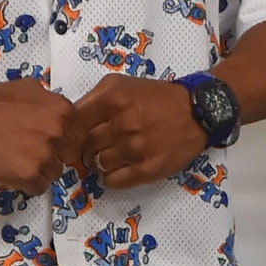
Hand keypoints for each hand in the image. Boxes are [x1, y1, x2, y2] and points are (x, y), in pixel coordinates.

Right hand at [0, 78, 81, 192]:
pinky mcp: (29, 176)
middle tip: (31, 150)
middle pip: (69, 156)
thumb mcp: (28, 87)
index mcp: (62, 111)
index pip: (79, 134)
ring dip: (40, 170)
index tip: (49, 139)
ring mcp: (45, 156)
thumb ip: (49, 101)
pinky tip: (12, 171)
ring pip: (55, 173)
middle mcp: (59, 133)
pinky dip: (27, 184)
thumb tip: (57, 113)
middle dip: (55, 155)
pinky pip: (39, 188)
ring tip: (17, 159)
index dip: (64, 138)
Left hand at [70, 76, 201, 190]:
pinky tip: (120, 168)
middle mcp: (122, 123)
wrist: (197, 112)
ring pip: (98, 165)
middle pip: (85, 146)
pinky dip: (111, 177)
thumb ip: (92, 99)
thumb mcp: (121, 84)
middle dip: (87, 148)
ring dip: (100, 163)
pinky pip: (113, 181)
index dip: (72, 132)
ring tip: (113, 155)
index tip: (77, 135)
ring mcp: (135, 148)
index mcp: (113, 99)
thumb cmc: (155, 97)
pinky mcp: (148, 169)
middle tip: (97, 146)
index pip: (74, 123)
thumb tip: (68, 122)